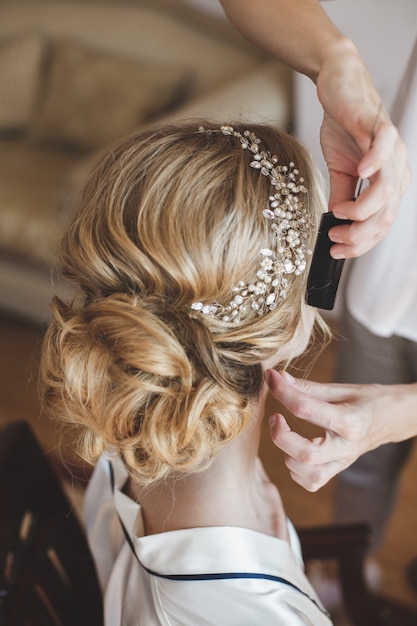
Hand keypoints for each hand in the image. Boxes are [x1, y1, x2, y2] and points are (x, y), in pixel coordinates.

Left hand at [265, 370, 406, 491]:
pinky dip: (296, 470)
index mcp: (350, 421)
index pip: (305, 409)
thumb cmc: (370, 401)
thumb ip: (308, 387)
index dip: (282, 391)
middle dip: (281, 435)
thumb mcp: (341, 389)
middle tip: (275, 416)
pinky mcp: (339, 469)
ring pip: (308, 474)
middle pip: (305, 453)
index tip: (271, 378)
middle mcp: (346, 446)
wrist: (396, 419)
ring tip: (285, 434)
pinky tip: (294, 451)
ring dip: (288, 454)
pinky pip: (312, 482)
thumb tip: (278, 377)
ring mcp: (343, 461)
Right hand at [316, 40, 410, 258]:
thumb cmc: (343, 129)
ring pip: (386, 191)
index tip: (336, 251)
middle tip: (335, 239)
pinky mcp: (378, 127)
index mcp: (390, 183)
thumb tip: (335, 224)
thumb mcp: (339, 171)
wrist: (339, 89)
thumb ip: (342, 198)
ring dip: (361, 210)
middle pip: (386, 215)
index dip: (360, 243)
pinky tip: (360, 174)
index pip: (381, 224)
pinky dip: (374, 163)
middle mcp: (396, 169)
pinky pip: (383, 148)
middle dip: (360, 234)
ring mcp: (391, 149)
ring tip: (338, 215)